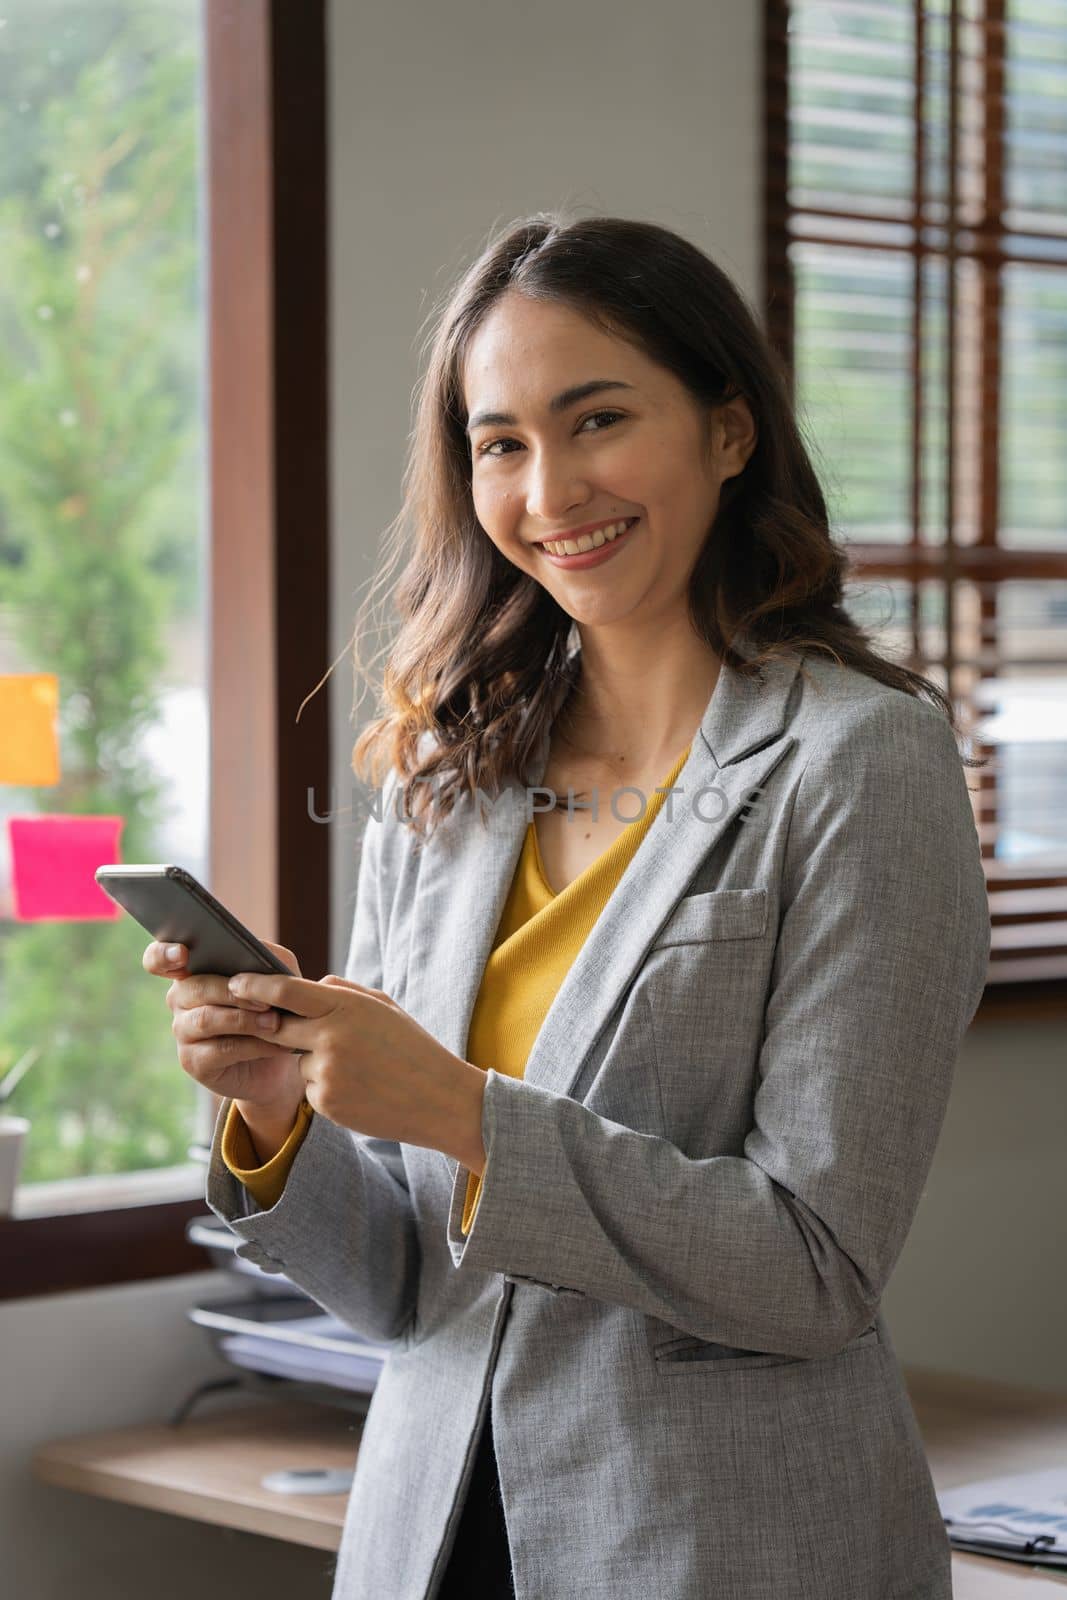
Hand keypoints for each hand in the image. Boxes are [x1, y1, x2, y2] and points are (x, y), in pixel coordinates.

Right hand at [142, 938, 305, 1114]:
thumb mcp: (277, 976)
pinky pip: (220, 1049)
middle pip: (195, 988)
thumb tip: (254, 948)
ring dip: (245, 1020)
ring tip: (275, 1022)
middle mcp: (180, 998)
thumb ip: (266, 955)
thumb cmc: (275, 1007)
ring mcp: (183, 1030)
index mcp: (193, 970)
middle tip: (266, 1000)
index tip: (182, 953)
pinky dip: (253, 1045)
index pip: (159, 958)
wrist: (281, 1056)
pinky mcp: (193, 1061)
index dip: (163, 954)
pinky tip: (275, 1044)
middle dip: (232, 992)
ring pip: (206, 1019)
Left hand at [223, 970, 487, 1170]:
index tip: (236, 981)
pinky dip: (327, 1087)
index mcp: (347, 1007)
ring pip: (298, 1061)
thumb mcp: (384, 1007)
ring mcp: (326, 1072)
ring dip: (314, 1061)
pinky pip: (311, 1088)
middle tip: (279, 1025)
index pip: (287, 991)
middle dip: (273, 1026)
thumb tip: (310, 983)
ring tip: (359, 1068)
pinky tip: (360, 1089)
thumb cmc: (413, 1048)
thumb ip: (343, 992)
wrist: (441, 1101)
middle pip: (277, 1026)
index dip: (256, 985)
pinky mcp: (326, 1103)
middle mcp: (331, 1037)